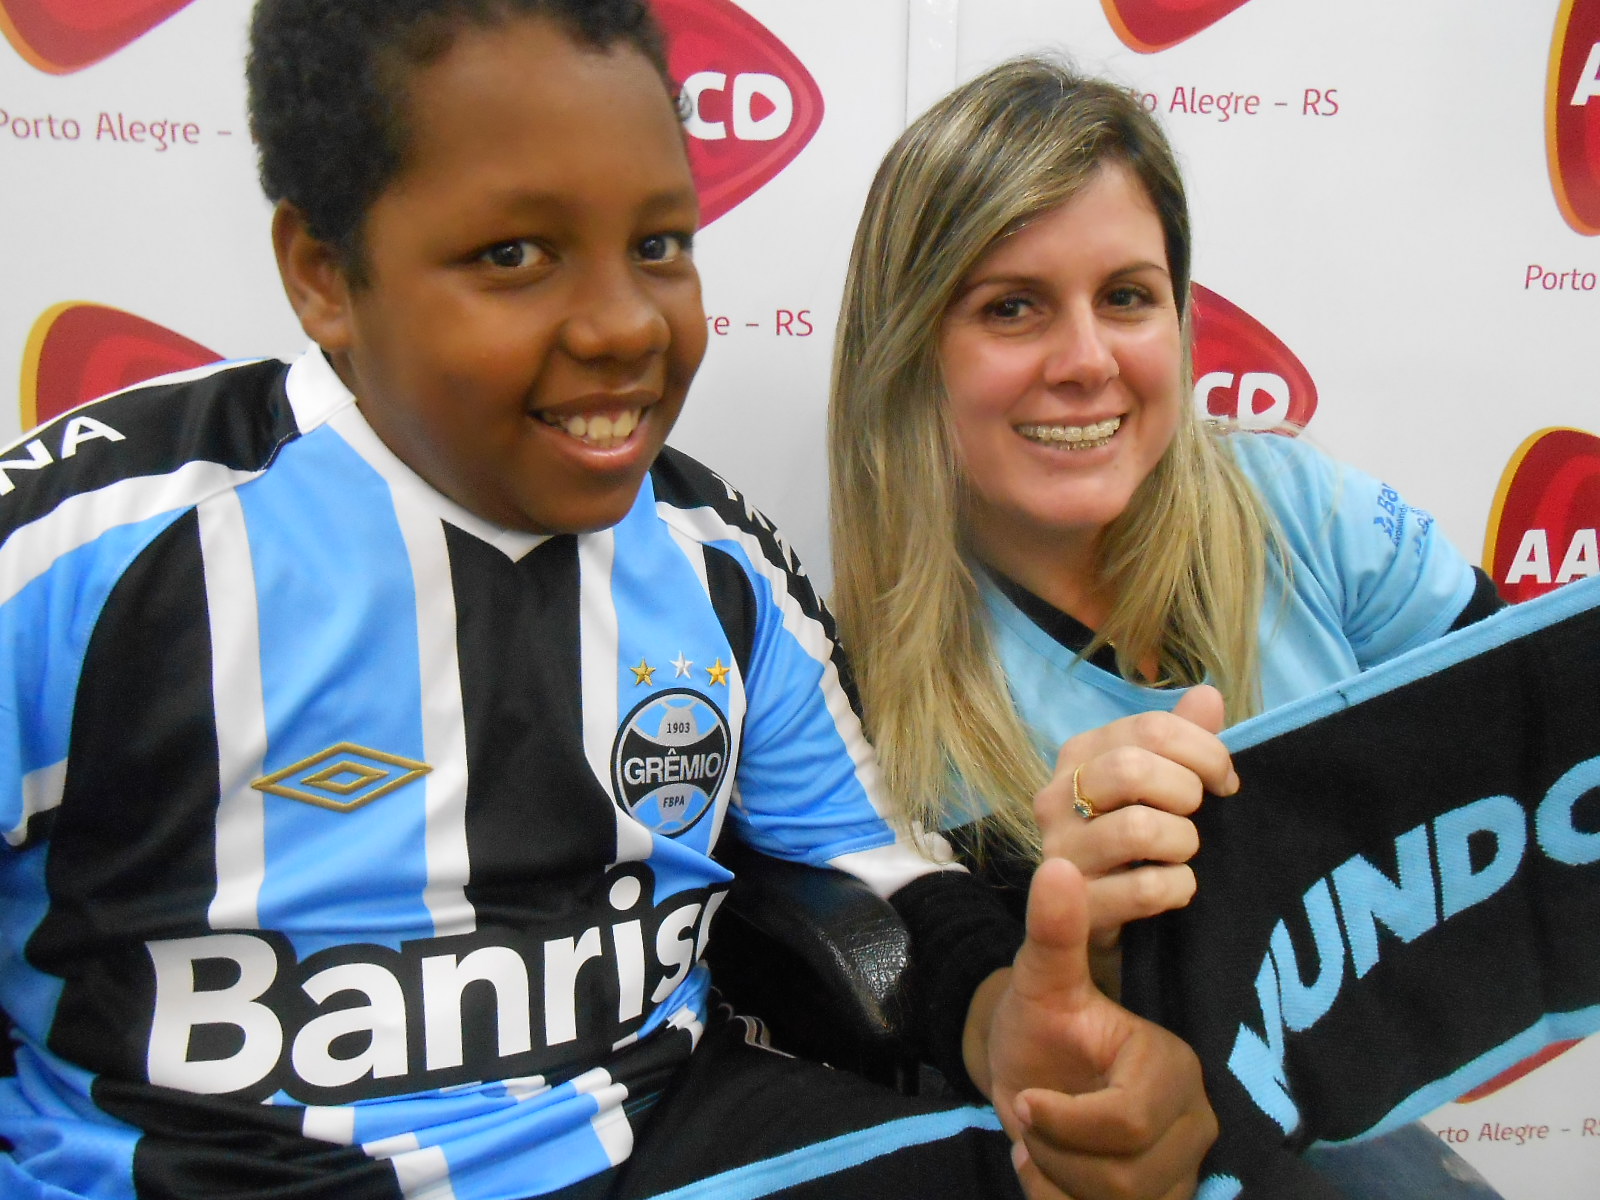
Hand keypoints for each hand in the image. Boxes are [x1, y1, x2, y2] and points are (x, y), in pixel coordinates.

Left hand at [967, 858, 1216, 1199]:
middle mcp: (1195, 1118)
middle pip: (1123, 1175)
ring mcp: (1186, 1166)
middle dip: (1056, 1149)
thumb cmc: (1039, 1024)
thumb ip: (1052, 931)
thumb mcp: (1038, 979)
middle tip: (1032, 1116)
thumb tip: (1058, 867)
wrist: (1031, 1067)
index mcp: (1172, 1065)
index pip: (1126, 1123)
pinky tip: (1051, 1167)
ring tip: (1042, 1138)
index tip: (1024, 1097)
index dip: (1062, 1119)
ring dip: (1057, 1176)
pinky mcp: (1169, 1198)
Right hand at [1034, 686, 1236, 947]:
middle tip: (1197, 815)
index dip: (1205, 751)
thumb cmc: (1135, 839)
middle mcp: (1057, 797)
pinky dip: (1179, 886)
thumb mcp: (1159, 782)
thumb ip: (1182, 740)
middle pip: (1132, 768)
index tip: (1224, 781)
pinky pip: (1145, 888)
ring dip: (1183, 842)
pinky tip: (1178, 887)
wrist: (1097, 916)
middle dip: (1186, 791)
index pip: (1150, 728)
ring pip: (1138, 828)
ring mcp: (1061, 852)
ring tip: (1183, 853)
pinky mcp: (1078, 907)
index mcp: (1079, 754)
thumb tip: (1208, 696)